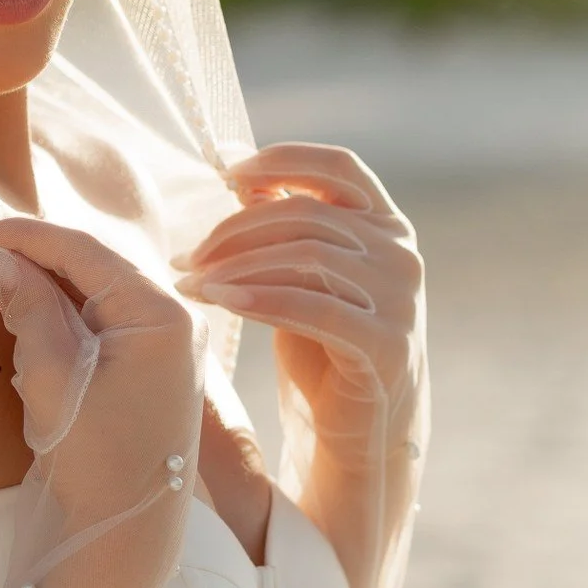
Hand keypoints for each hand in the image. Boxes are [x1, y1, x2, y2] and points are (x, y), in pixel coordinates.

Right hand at [0, 212, 205, 535]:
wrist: (125, 539)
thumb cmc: (94, 463)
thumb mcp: (52, 380)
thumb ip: (28, 308)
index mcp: (161, 314)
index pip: (81, 249)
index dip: (16, 233)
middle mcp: (172, 319)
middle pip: (87, 262)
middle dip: (23, 250)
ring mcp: (162, 343)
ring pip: (88, 288)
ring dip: (34, 277)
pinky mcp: (145, 367)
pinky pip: (95, 318)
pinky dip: (52, 307)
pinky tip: (12, 301)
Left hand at [174, 143, 423, 465]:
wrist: (355, 428)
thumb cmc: (321, 346)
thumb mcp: (299, 277)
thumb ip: (282, 226)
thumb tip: (238, 171)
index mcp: (386, 224)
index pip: (339, 166)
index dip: (282, 160)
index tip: (225, 173)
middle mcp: (400, 253)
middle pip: (307, 213)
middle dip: (235, 229)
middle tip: (186, 255)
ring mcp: (399, 298)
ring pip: (307, 255)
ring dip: (238, 265)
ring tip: (192, 282)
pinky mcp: (386, 344)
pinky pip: (315, 307)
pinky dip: (262, 299)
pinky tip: (222, 300)